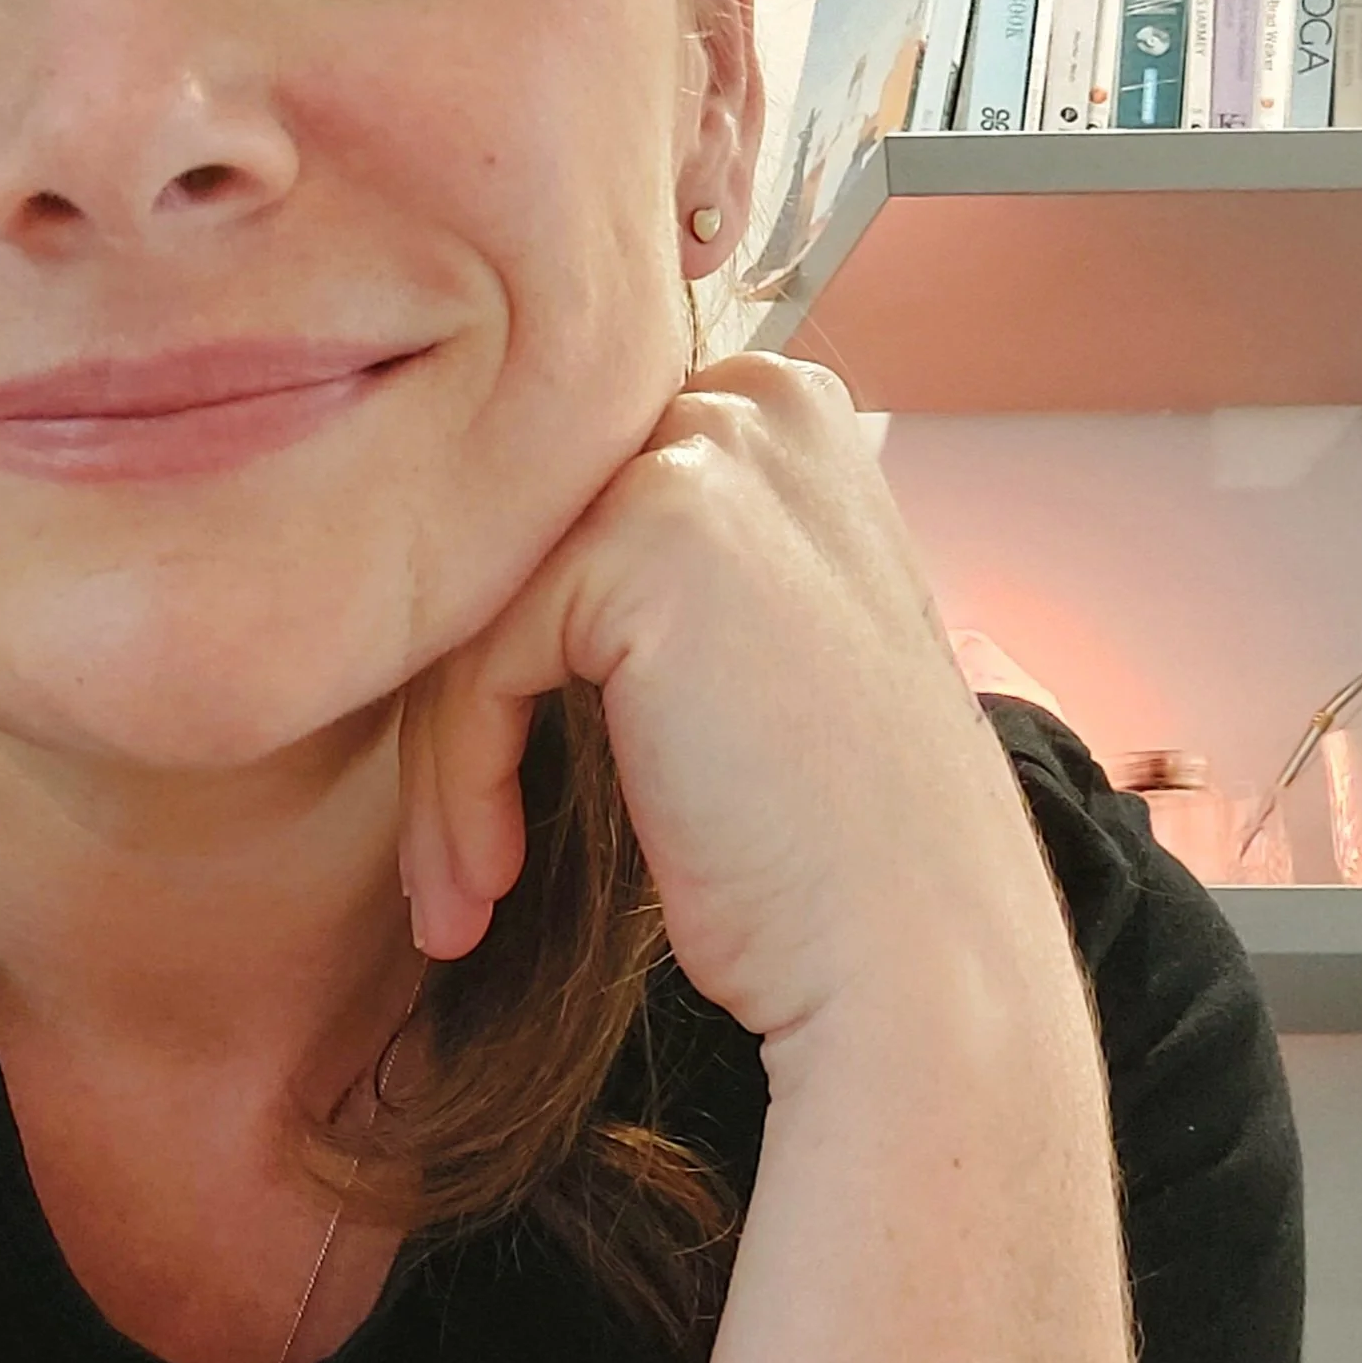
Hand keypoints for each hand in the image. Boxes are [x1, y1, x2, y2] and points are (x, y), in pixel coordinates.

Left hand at [396, 352, 1075, 1046]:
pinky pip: (479, 659)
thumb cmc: (828, 843)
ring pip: (480, 609)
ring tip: (457, 900)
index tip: (488, 799)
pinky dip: (460, 783)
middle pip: (514, 547)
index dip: (509, 656)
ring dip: (446, 772)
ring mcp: (709, 458)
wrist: (915, 961)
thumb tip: (462, 562)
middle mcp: (755, 401)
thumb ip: (646, 567)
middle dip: (461, 714)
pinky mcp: (652, 541)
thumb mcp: (747, 646)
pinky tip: (487, 886)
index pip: (566, 508)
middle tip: (454, 865)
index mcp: (784, 408)